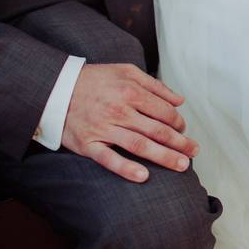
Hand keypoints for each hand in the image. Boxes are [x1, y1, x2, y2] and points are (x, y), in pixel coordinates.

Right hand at [62, 63, 199, 182]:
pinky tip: (144, 176)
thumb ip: (155, 85)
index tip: (184, 130)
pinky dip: (126, 168)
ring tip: (182, 165)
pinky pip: (109, 159)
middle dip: (180, 143)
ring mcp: (103, 129)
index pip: (164, 112)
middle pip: (157, 130)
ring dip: (164, 157)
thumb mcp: (126, 71)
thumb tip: (180, 100)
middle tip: (194, 152)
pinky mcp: (88, 144)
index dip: (178, 123)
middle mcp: (119, 111)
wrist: (54, 89)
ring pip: (140, 145)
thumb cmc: (94, 80)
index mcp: (131, 92)